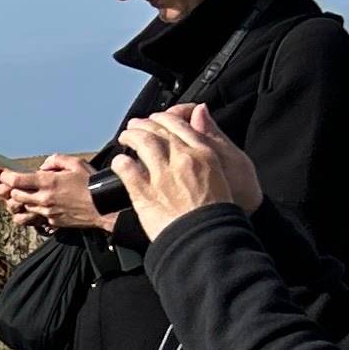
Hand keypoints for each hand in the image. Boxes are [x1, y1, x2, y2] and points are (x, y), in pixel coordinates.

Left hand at [0, 155, 107, 232]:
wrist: (105, 208)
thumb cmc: (93, 184)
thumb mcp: (76, 163)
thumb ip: (56, 160)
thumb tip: (43, 166)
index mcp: (48, 182)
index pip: (16, 180)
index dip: (5, 176)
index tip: (2, 172)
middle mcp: (44, 199)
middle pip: (15, 196)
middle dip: (11, 189)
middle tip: (13, 183)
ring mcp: (47, 213)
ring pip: (22, 208)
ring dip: (20, 200)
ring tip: (25, 193)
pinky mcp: (51, 222)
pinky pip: (32, 219)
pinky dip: (29, 213)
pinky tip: (35, 206)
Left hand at [117, 104, 263, 231]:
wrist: (208, 238)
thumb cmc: (220, 209)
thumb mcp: (230, 168)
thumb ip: (212, 138)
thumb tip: (201, 111)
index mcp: (204, 153)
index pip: (179, 125)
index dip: (165, 118)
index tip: (158, 118)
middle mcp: (182, 160)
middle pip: (158, 132)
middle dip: (144, 125)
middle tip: (136, 125)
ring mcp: (162, 176)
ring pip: (141, 144)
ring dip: (130, 137)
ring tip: (125, 137)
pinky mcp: (145, 193)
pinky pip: (127, 170)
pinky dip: (121, 163)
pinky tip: (119, 161)